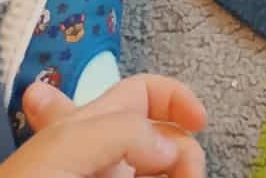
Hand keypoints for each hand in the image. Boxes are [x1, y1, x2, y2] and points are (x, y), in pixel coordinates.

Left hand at [0, 74, 206, 177]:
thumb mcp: (65, 149)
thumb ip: (123, 132)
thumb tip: (171, 147)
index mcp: (81, 129)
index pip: (135, 95)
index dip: (171, 96)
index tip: (200, 119)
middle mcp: (99, 159)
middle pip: (161, 142)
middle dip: (183, 151)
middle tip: (189, 174)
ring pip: (161, 174)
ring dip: (180, 173)